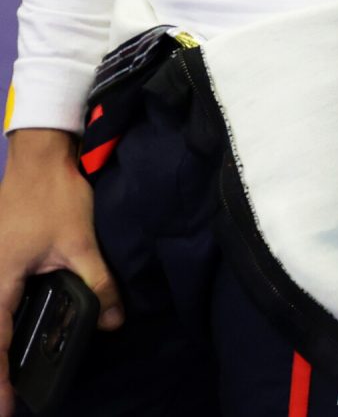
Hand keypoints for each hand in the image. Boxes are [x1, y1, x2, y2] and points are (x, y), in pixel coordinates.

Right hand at [0, 129, 123, 416]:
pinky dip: (0, 322)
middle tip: (5, 402)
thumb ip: (97, 282)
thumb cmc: (53, 196)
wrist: (39, 158)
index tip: (6, 407)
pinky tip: (11, 332)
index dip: (0, 377)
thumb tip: (114, 320)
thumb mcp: (80, 242)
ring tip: (6, 377)